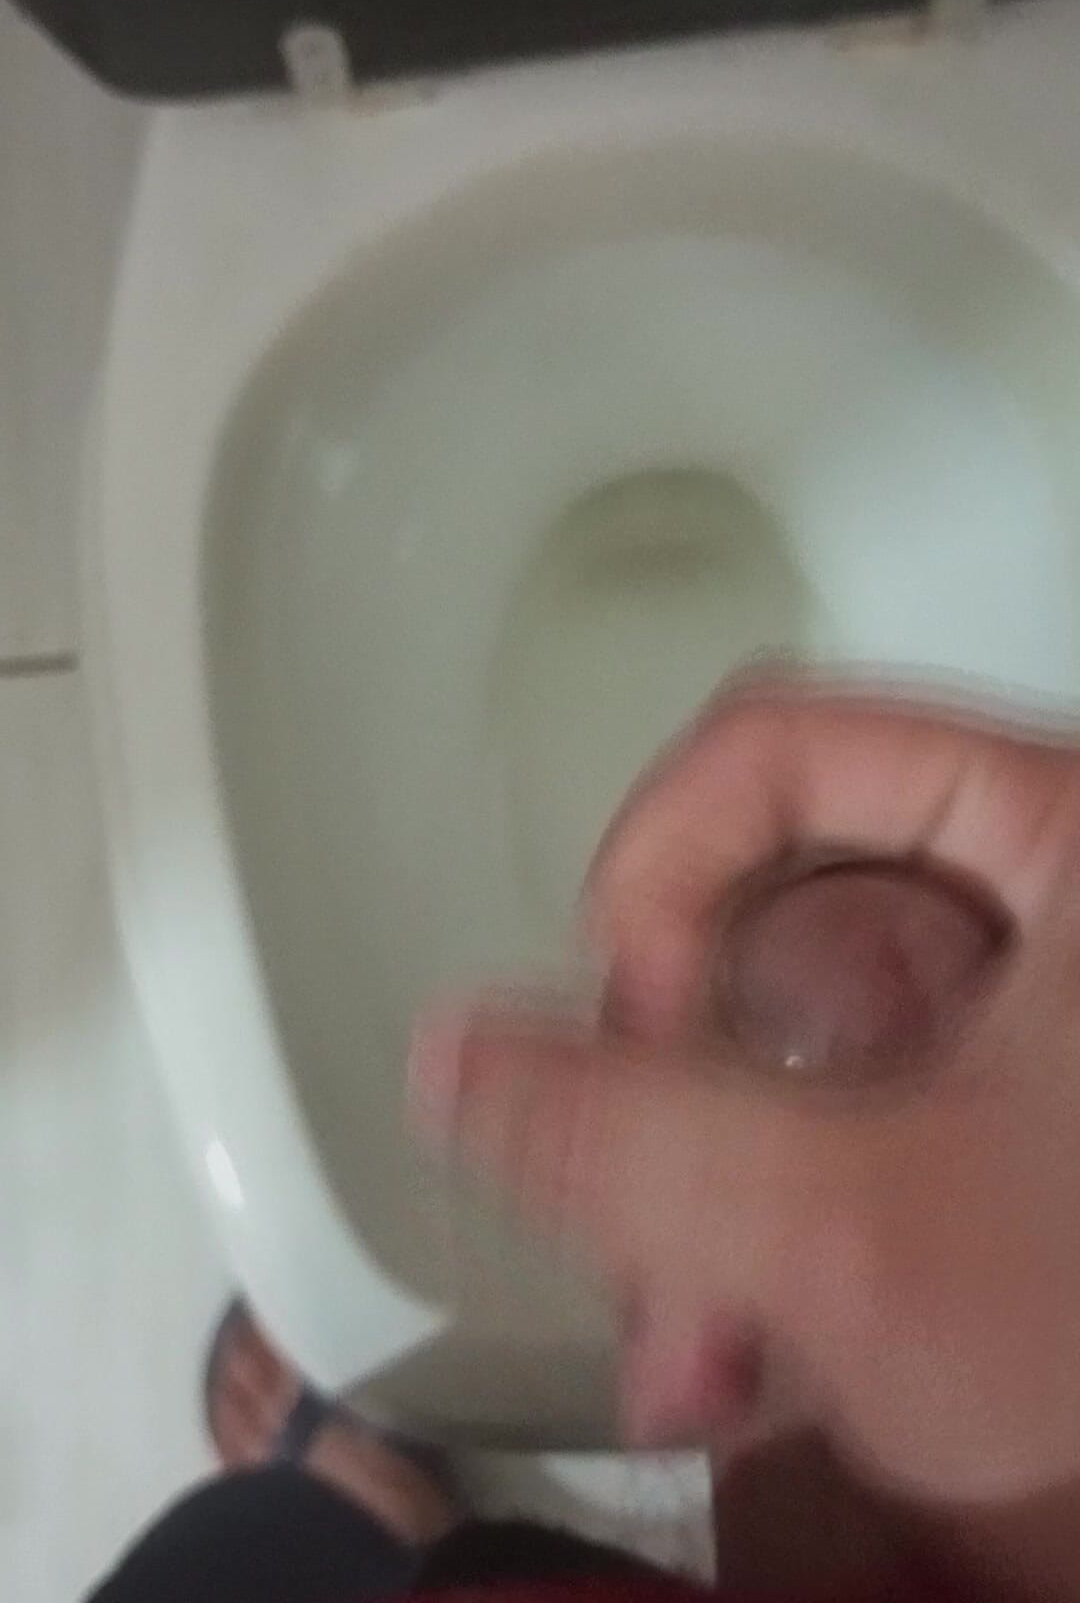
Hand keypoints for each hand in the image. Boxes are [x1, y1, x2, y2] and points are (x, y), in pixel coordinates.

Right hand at [409, 676, 1079, 1504]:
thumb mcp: (862, 1232)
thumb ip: (632, 1139)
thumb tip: (459, 1053)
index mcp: (1059, 831)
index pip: (769, 752)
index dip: (658, 881)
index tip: (633, 1028)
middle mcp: (1040, 895)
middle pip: (760, 909)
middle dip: (674, 1105)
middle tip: (655, 1223)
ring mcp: (1020, 1003)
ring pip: (779, 1033)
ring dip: (703, 1198)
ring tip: (701, 1345)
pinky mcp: (999, 1100)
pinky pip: (827, 1109)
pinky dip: (766, 1225)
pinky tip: (745, 1347)